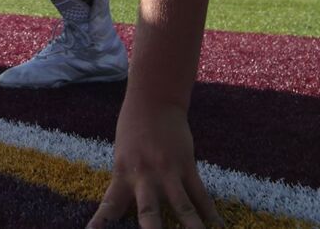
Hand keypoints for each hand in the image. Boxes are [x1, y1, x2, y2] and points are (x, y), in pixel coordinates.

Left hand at [87, 104, 220, 228]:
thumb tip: (123, 208)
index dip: (101, 223)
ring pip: (182, 207)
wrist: (154, 102)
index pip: (109, 206)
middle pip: (149, 214)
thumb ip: (126, 182)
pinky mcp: (187, 166)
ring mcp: (168, 173)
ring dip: (191, 227)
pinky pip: (200, 194)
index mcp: (122, 175)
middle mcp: (145, 177)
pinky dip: (210, 213)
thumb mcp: (121, 156)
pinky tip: (219, 227)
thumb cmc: (132, 129)